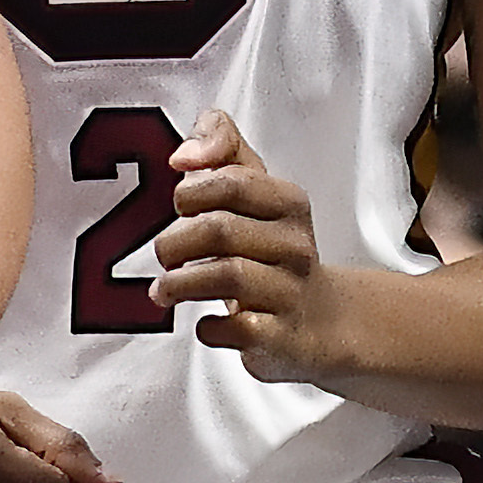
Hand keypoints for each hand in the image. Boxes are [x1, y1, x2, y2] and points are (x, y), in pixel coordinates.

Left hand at [150, 110, 345, 381]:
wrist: (319, 321)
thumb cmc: (270, 249)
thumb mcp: (255, 188)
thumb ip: (221, 146)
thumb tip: (184, 155)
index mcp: (288, 203)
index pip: (231, 182)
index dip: (191, 194)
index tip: (180, 208)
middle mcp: (295, 245)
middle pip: (219, 229)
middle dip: (175, 242)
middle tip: (164, 254)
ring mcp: (291, 292)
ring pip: (227, 275)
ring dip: (179, 284)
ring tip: (163, 289)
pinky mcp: (281, 336)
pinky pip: (237, 329)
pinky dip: (210, 327)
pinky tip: (205, 323)